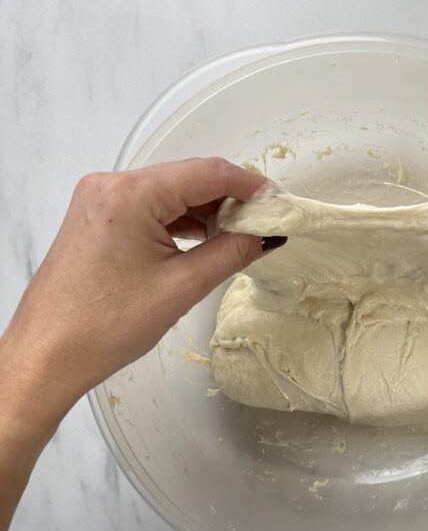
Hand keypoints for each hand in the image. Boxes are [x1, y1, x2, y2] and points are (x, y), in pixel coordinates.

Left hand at [0, 157, 270, 431]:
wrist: (46, 356)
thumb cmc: (101, 327)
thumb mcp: (181, 288)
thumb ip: (231, 253)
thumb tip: (264, 236)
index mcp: (130, 195)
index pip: (207, 173)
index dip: (250, 186)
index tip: (278, 203)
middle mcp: (110, 186)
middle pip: (189, 177)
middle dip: (230, 199)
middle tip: (265, 225)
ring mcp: (100, 200)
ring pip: (170, 192)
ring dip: (206, 211)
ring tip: (239, 238)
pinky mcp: (97, 218)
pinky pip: (150, 206)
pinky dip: (180, 220)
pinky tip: (204, 241)